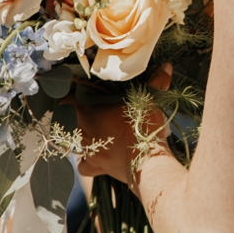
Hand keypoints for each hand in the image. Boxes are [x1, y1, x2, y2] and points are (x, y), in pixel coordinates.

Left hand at [75, 64, 172, 184]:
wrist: (145, 161)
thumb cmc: (143, 127)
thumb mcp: (150, 100)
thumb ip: (156, 81)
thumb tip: (167, 65)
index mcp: (88, 112)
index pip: (67, 100)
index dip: (70, 95)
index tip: (77, 92)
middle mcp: (83, 131)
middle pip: (68, 121)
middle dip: (75, 115)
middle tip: (89, 110)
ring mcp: (88, 151)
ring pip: (74, 143)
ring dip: (81, 137)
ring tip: (93, 132)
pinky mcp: (96, 167)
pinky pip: (84, 166)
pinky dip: (87, 162)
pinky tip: (95, 158)